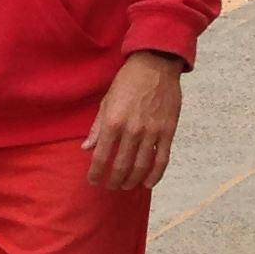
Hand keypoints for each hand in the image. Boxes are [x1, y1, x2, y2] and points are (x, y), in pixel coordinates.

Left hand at [84, 51, 182, 190]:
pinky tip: (148, 183)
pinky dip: (155, 175)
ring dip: (132, 180)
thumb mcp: (106, 102)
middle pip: (121, 165)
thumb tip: (86, 148)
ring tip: (126, 186)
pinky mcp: (168, 132)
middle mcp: (132, 130)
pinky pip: (162, 159)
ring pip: (141, 166)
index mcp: (113, 122)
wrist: (154, 67)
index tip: (93, 181)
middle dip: (114, 180)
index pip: (101, 156)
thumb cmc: (126, 83)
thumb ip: (97, 128)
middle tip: (110, 186)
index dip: (96, 173)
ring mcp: (152, 132)